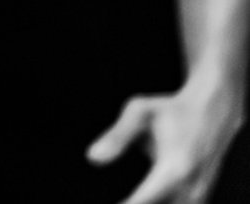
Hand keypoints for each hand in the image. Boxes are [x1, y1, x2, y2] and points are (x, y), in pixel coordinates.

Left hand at [88, 86, 244, 203]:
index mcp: (175, 169)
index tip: (112, 201)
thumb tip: (92, 158)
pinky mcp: (200, 197)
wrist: (213, 112)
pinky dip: (162, 202)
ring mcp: (199, 195)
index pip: (143, 202)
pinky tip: (144, 195)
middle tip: (116, 197)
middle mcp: (191, 188)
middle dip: (135, 203)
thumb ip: (117, 136)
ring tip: (130, 193)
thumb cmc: (171, 110)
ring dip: (149, 202)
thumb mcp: (139, 111)